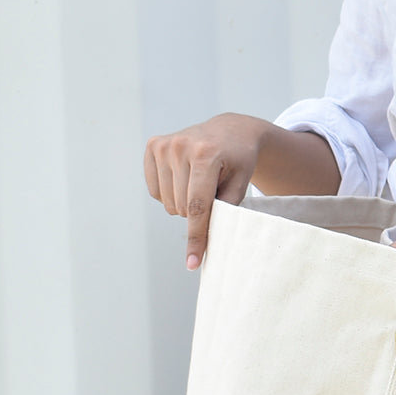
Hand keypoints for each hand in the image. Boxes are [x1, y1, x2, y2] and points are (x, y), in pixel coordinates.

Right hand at [143, 113, 273, 269]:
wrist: (230, 131)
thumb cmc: (240, 160)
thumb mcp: (242, 184)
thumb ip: (226, 210)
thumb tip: (210, 241)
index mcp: (206, 155)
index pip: (197, 206)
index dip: (196, 237)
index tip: (192, 263)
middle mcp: (180, 147)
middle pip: (181, 208)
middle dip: (197, 212)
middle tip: (213, 192)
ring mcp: (164, 145)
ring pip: (167, 203)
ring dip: (184, 203)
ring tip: (201, 181)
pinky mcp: (153, 146)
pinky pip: (156, 191)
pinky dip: (170, 193)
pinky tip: (185, 177)